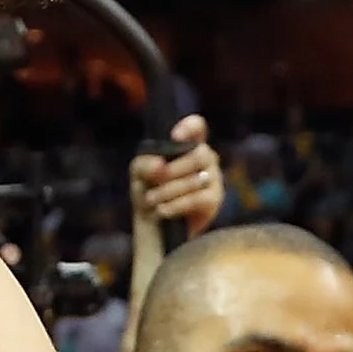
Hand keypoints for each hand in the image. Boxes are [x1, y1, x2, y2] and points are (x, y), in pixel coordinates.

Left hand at [131, 114, 221, 238]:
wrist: (155, 225)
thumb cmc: (148, 190)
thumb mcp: (138, 173)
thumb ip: (144, 163)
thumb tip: (161, 165)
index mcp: (188, 144)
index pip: (197, 127)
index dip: (190, 127)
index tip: (175, 137)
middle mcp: (205, 157)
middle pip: (199, 154)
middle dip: (173, 169)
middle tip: (155, 181)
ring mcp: (213, 178)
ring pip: (196, 179)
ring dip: (168, 190)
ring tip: (151, 200)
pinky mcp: (214, 200)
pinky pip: (197, 199)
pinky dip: (176, 205)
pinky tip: (162, 210)